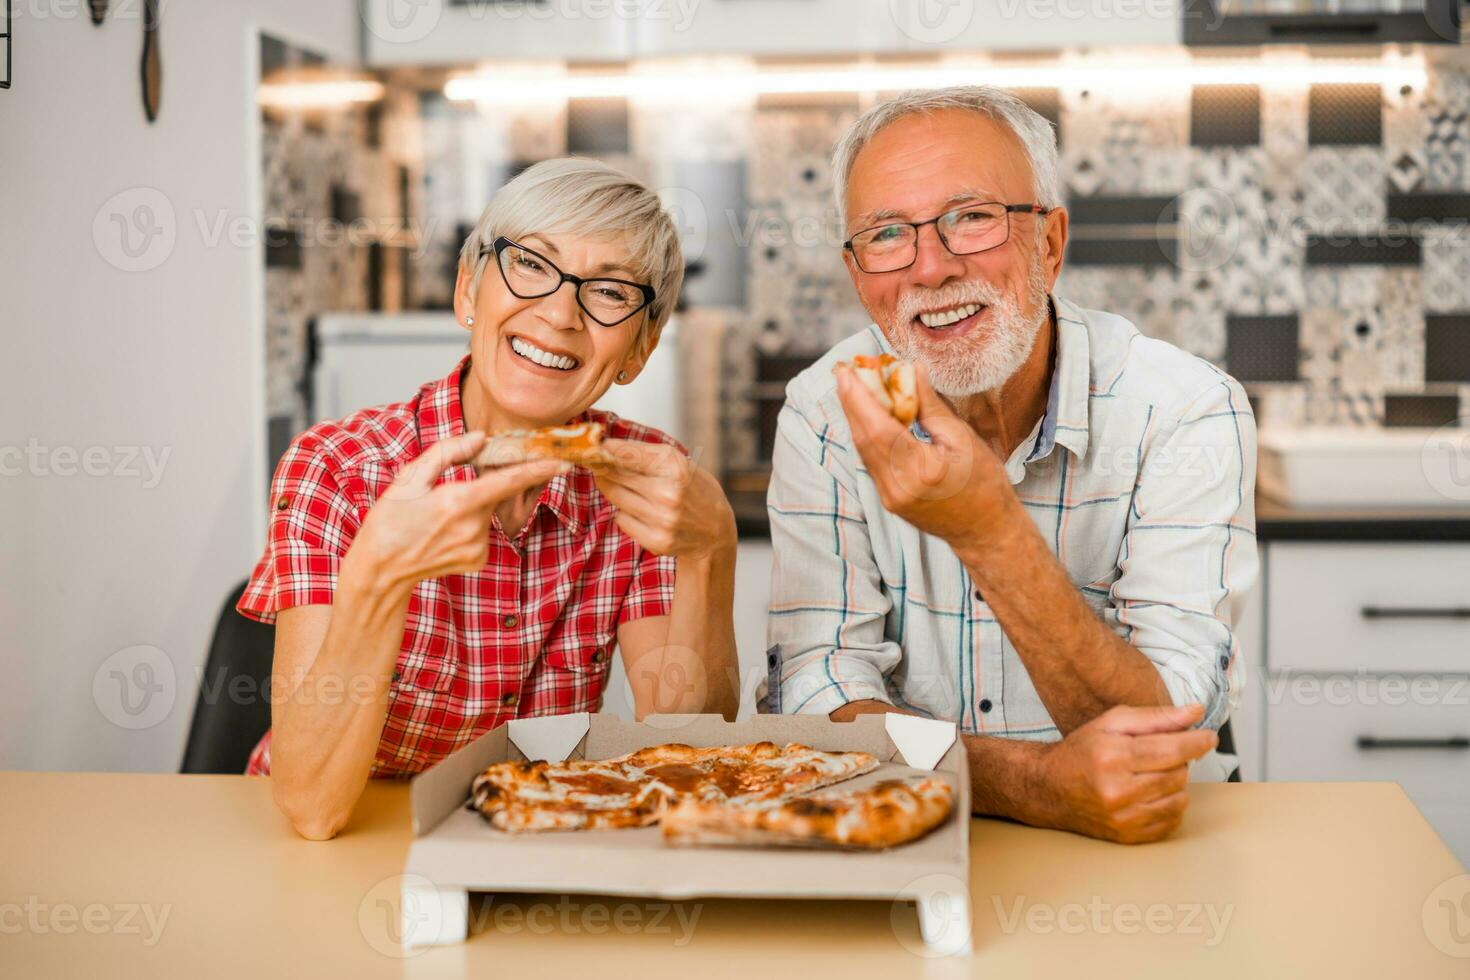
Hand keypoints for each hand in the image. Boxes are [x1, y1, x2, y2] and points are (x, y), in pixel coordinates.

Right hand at [347, 431, 567, 593]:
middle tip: (449, 493)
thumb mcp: (410, 477)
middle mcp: (474, 527)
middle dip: (483, 486)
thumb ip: (449, 452)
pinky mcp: (478, 560)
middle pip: (495, 494)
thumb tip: (481, 438)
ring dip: (471, 508)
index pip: (509, 480)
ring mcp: (478, 547)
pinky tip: (443, 535)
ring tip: (437, 519)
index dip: (538, 469)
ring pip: (488, 514)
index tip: (563, 460)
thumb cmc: (390, 520)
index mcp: (458, 501)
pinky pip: (483, 533)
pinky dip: (469, 527)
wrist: (380, 569)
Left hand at [594, 440, 735, 559]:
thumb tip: (607, 447)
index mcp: (676, 467)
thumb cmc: (696, 490)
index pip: (628, 454)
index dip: (606, 449)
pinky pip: (621, 519)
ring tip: (621, 485)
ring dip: (612, 489)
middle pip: (615, 475)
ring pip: (615, 496)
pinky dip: (625, 513)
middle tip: (598, 463)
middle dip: (603, 467)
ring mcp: (662, 519)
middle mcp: (668, 493)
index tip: (594, 446)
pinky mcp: (656, 540)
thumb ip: (648, 455)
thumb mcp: (682, 463)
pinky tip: (639, 510)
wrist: (716, 532)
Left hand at [834, 361, 1010, 546]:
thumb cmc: (984, 482)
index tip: (848, 371)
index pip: (879, 429)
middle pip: (864, 439)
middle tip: (845, 372)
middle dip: (851, 402)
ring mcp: (890, 496)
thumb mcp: (962, 437)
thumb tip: (911, 370)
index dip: (859, 398)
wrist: (986, 529)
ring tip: (852, 387)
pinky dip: (867, 435)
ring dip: (855, 417)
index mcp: (921, 470)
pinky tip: (866, 415)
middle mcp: (898, 487)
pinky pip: (871, 461)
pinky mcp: (888, 499)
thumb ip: (930, 405)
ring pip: (863, 450)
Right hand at [1036, 703, 1217, 843]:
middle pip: (1178, 774)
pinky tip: (1152, 793)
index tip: (1208, 736)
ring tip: (1153, 773)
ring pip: (1180, 799)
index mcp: (1113, 757)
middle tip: (1162, 753)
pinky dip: (1170, 805)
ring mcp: (1124, 818)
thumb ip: (1155, 717)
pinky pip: (1171, 821)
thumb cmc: (1081, 752)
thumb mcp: (1112, 723)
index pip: (1172, 750)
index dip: (1197, 742)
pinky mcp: (1128, 836)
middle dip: (1179, 760)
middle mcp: (1118, 791)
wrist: (1050, 788)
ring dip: (1176, 784)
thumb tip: (1194, 712)